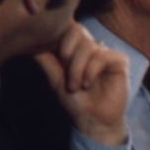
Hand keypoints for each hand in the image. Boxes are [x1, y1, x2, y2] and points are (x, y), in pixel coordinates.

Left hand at [34, 23, 129, 145]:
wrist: (93, 120)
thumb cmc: (76, 102)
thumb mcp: (55, 79)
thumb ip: (46, 60)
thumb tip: (29, 43)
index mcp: (77, 49)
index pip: (68, 29)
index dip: (59, 41)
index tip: (58, 63)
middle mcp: (93, 48)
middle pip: (77, 31)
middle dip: (67, 55)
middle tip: (67, 76)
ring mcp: (106, 53)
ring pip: (88, 46)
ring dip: (77, 69)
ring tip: (77, 86)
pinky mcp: (119, 61)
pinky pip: (102, 56)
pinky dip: (91, 71)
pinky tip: (88, 84)